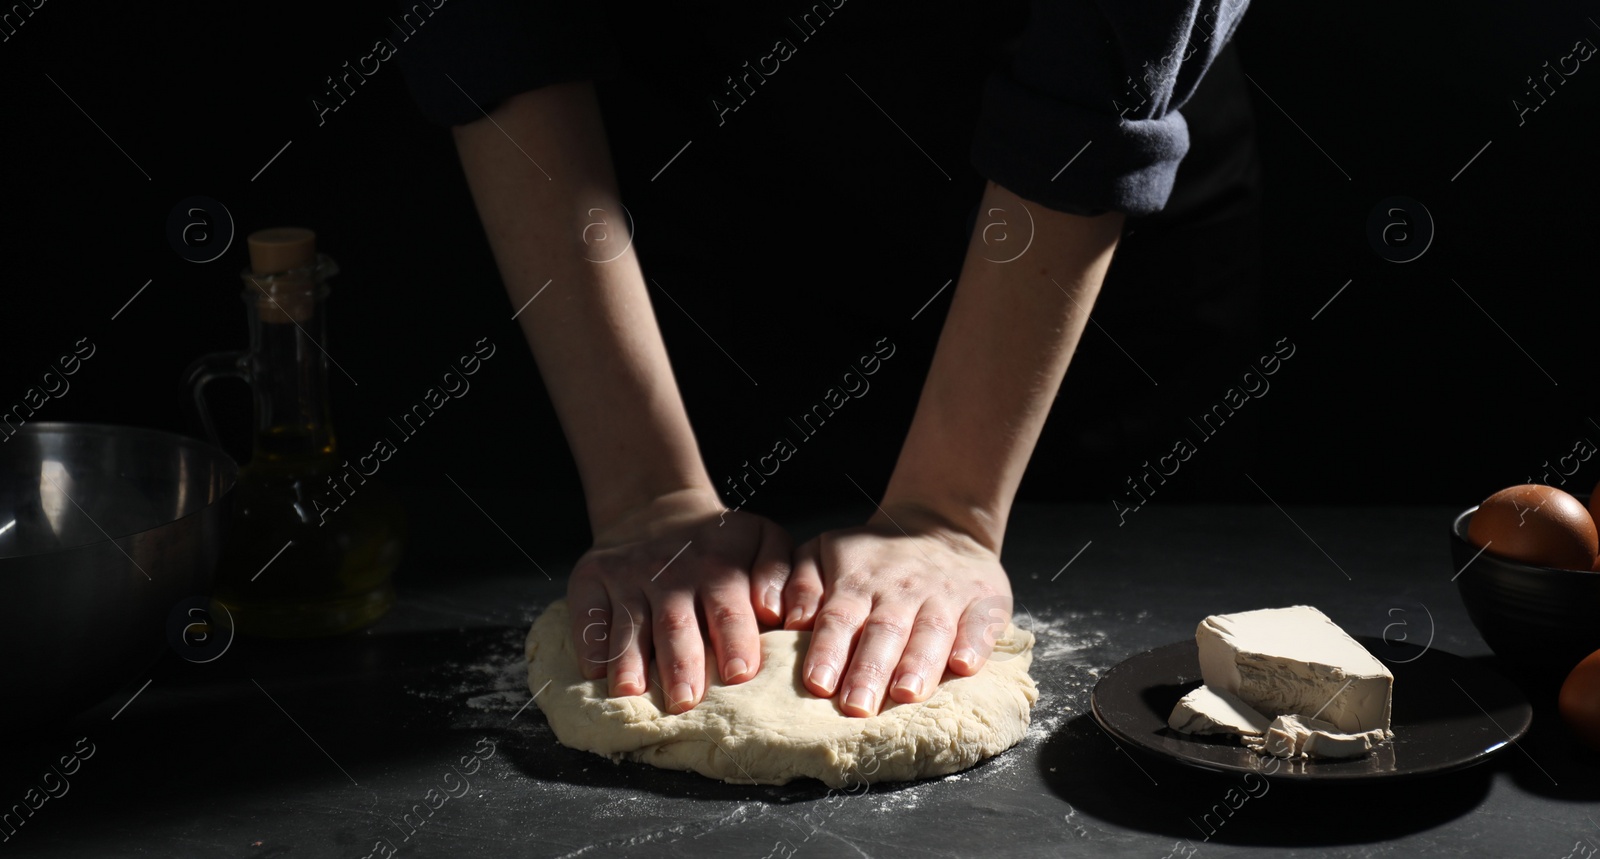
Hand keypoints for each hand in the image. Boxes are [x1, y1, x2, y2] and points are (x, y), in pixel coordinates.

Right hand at [567, 487, 792, 712]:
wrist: (657, 509)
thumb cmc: (721, 544)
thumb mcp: (762, 539)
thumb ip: (779, 574)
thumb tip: (775, 611)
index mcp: (719, 567)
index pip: (728, 609)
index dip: (734, 640)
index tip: (739, 675)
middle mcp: (671, 572)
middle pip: (676, 623)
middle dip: (680, 663)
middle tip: (684, 701)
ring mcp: (627, 575)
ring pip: (629, 625)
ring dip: (630, 661)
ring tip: (631, 695)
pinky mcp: (590, 578)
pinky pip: (586, 614)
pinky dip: (590, 643)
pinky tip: (595, 673)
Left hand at [783, 503, 1011, 716]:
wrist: (939, 525)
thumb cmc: (870, 555)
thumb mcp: (823, 552)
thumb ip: (800, 586)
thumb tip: (792, 622)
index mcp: (857, 581)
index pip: (839, 618)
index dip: (828, 650)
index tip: (817, 684)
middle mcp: (900, 590)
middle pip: (884, 631)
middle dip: (870, 670)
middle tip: (857, 707)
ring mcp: (944, 595)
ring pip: (931, 631)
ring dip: (918, 664)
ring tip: (906, 694)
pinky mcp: (982, 600)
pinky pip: (980, 623)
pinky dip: (974, 644)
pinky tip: (964, 666)